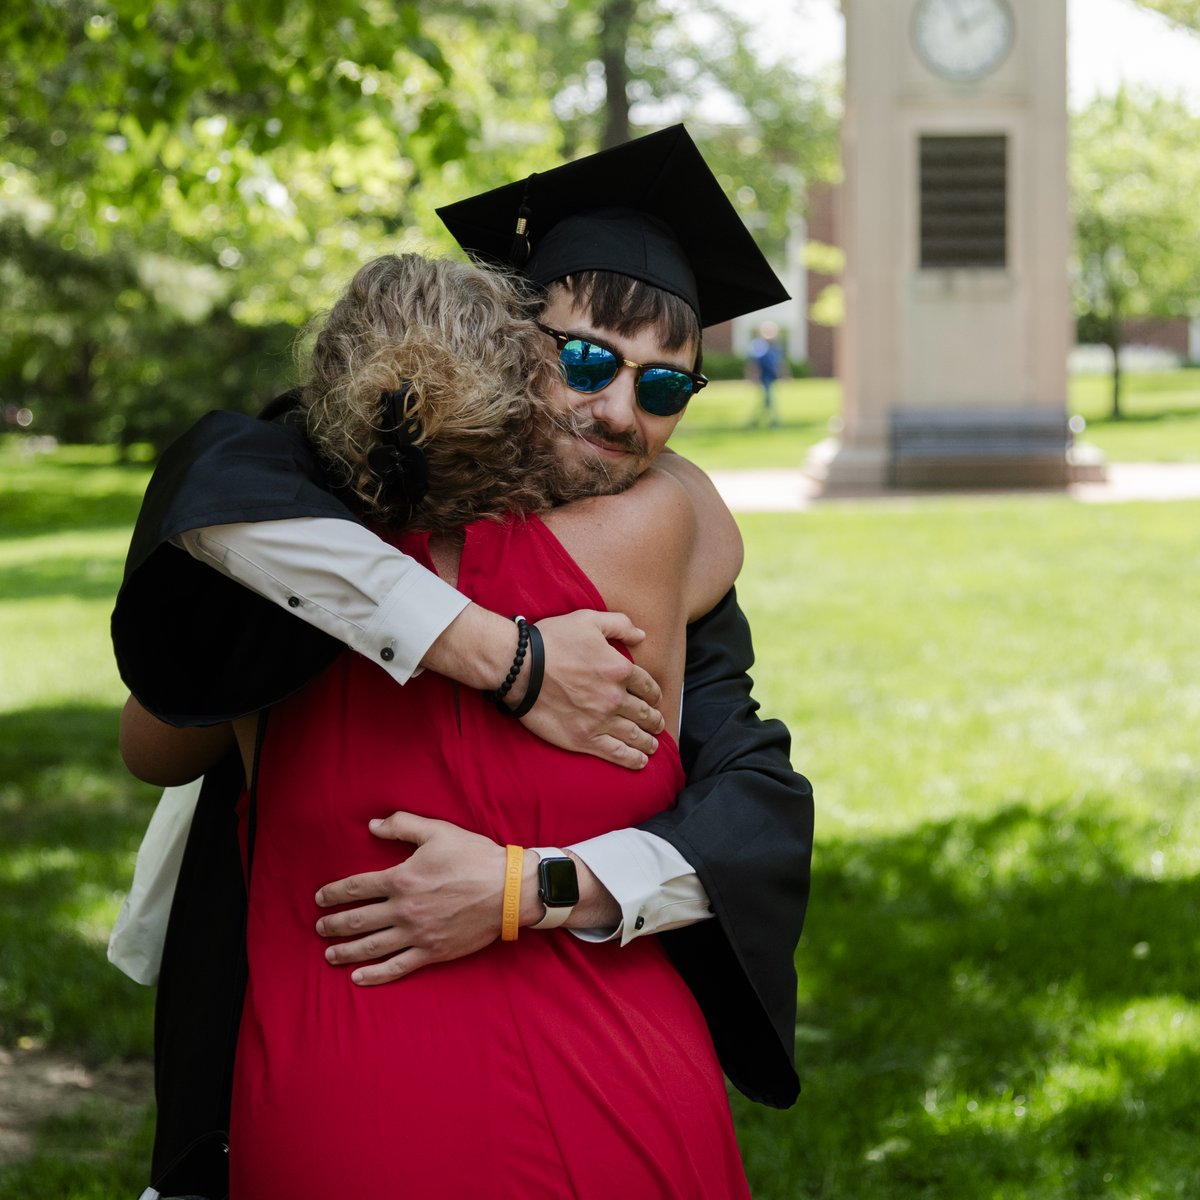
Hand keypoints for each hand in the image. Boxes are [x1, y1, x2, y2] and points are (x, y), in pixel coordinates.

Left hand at [314, 812, 507, 985]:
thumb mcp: (438, 831)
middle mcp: (404, 909)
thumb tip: (372, 825)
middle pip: (358, 920)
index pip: (356, 887)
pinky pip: (397, 967)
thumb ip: (402, 826)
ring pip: (372, 947)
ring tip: (329, 954)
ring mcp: (417, 934)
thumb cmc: (474, 857)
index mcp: (402, 879)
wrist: (508, 890)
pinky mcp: (432, 952)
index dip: (333, 893)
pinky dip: (375, 975)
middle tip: (320, 927)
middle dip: (334, 924)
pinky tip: (359, 978)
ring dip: (346, 951)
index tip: (319, 898)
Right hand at [521, 610, 664, 769]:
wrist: (520, 668)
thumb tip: (641, 634)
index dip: (654, 694)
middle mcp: (615, 697)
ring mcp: (600, 720)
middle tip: (657, 724)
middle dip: (654, 719)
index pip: (647, 685)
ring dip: (648, 741)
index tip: (655, 699)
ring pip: (634, 735)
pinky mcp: (584, 739)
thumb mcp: (588, 620)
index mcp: (619, 669)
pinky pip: (616, 753)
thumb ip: (619, 625)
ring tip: (653, 745)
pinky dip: (633, 759)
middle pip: (644, 712)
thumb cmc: (552, 640)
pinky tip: (641, 761)